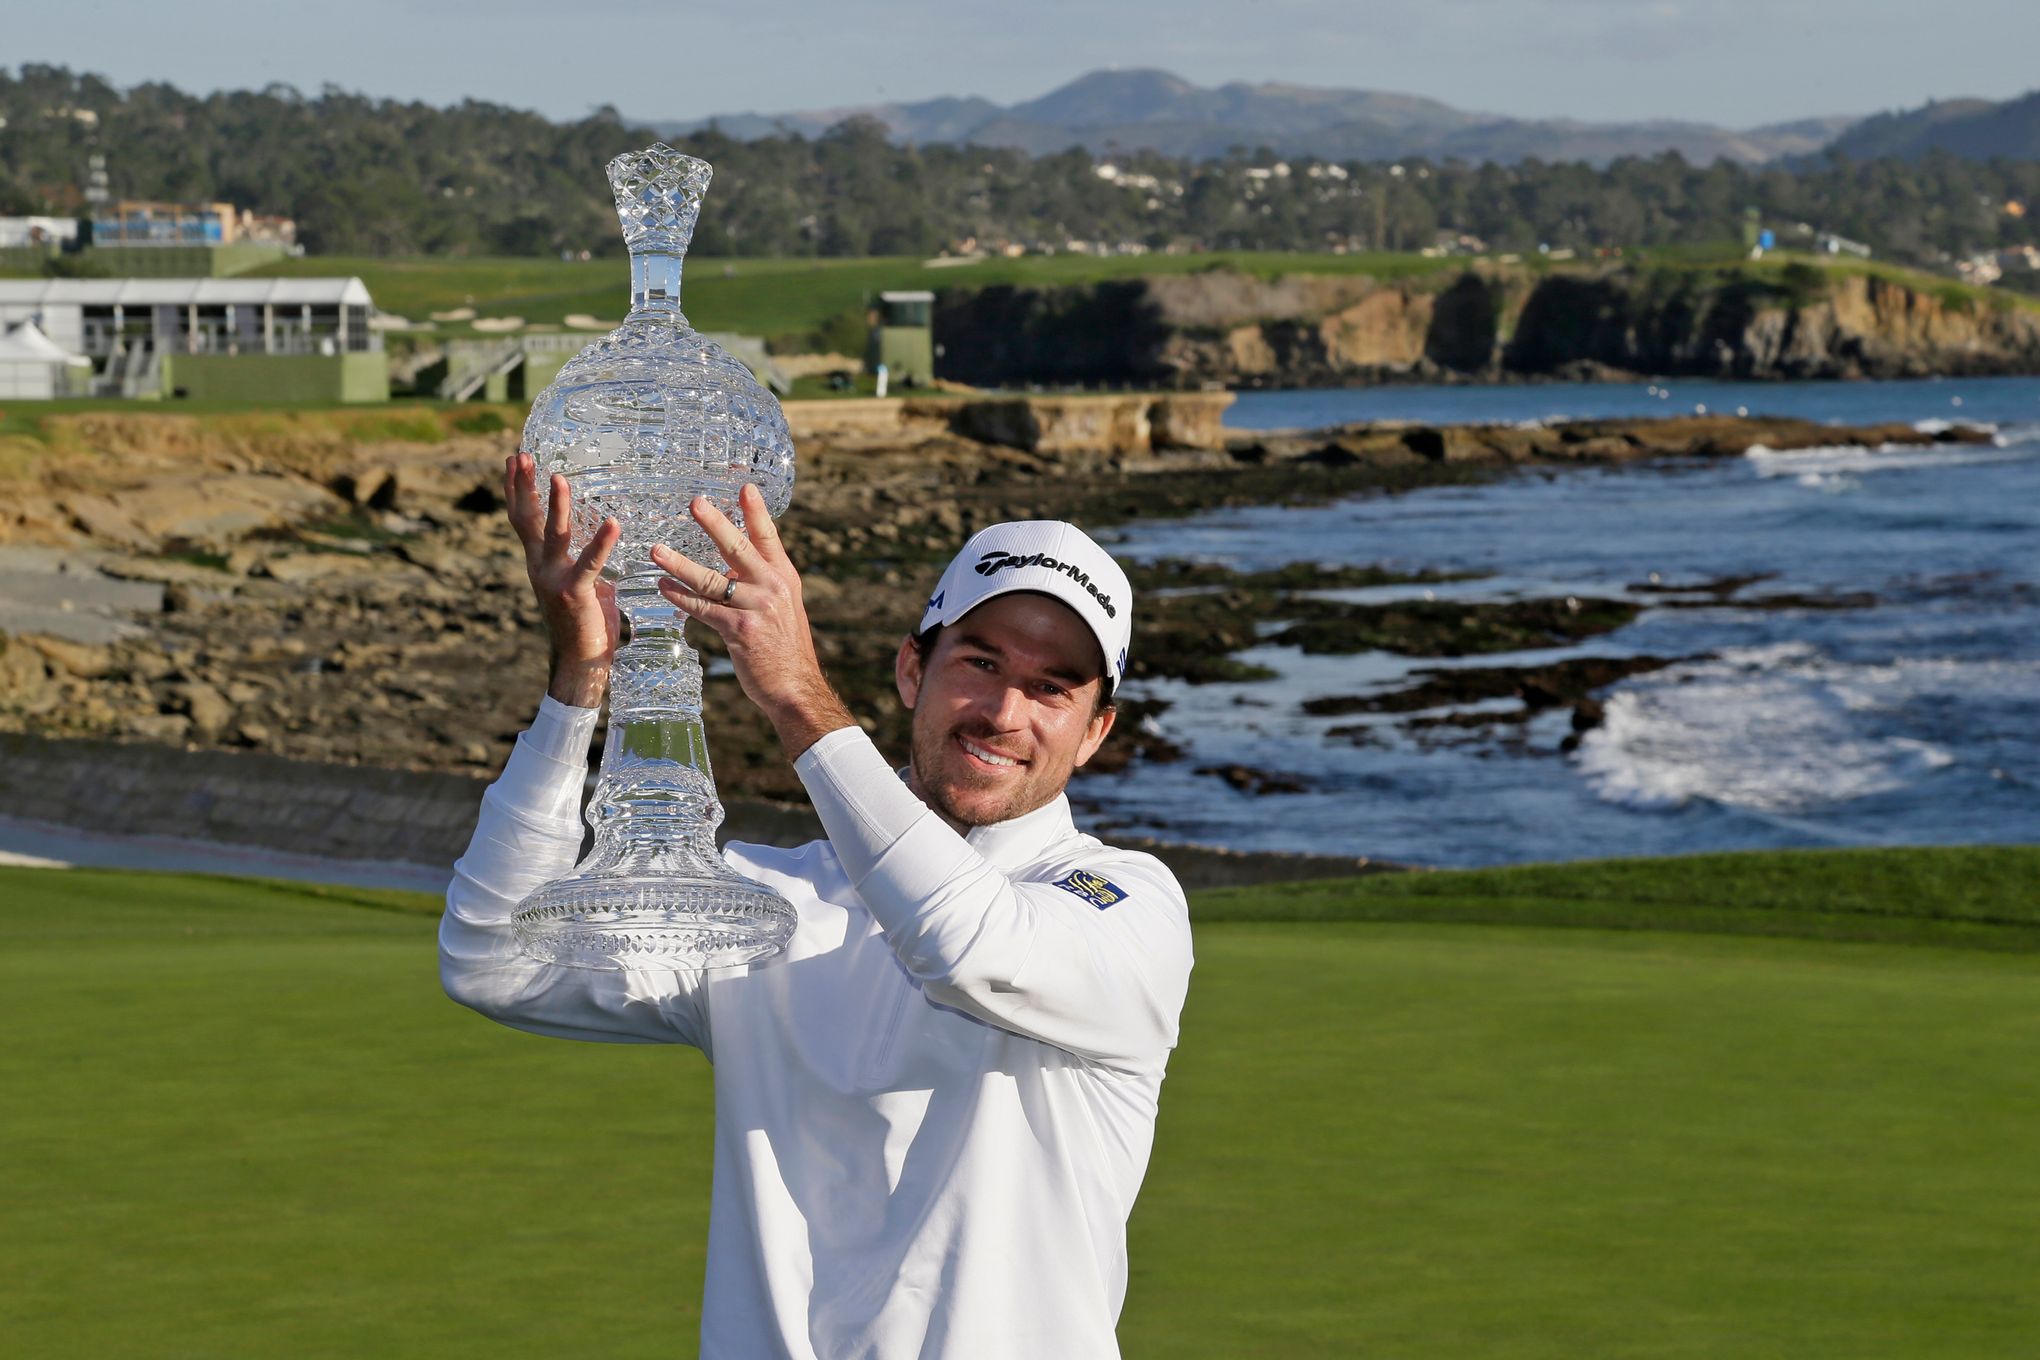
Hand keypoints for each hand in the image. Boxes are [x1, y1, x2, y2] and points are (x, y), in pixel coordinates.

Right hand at [503, 452, 622, 707]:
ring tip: (559, 476)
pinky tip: (614, 523)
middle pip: (526, 519)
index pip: (522, 519)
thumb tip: (603, 535)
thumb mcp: (584, 583)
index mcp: (539, 563)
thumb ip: (587, 559)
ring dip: (556, 505)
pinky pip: (589, 563)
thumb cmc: (586, 623)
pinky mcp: (574, 593)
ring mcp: (553, 580)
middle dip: (523, 485)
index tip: (514, 460)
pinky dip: (602, 542)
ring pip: (552, 535)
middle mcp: (538, 567)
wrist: (580, 662)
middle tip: (520, 454)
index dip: (516, 488)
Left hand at [651, 485, 853, 758]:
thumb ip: (761, 584)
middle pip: (738, 548)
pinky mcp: (739, 630)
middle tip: (694, 502)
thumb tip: (732, 567)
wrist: (796, 687)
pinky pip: (703, 609)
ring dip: (679, 564)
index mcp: (784, 577)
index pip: (768, 537)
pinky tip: (663, 587)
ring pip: (711, 579)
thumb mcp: (783, 607)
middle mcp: (773, 587)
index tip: (744, 486)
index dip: (756, 511)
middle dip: (715, 524)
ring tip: (655, 550)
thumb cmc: (785, 648)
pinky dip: (680, 597)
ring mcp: (756, 608)